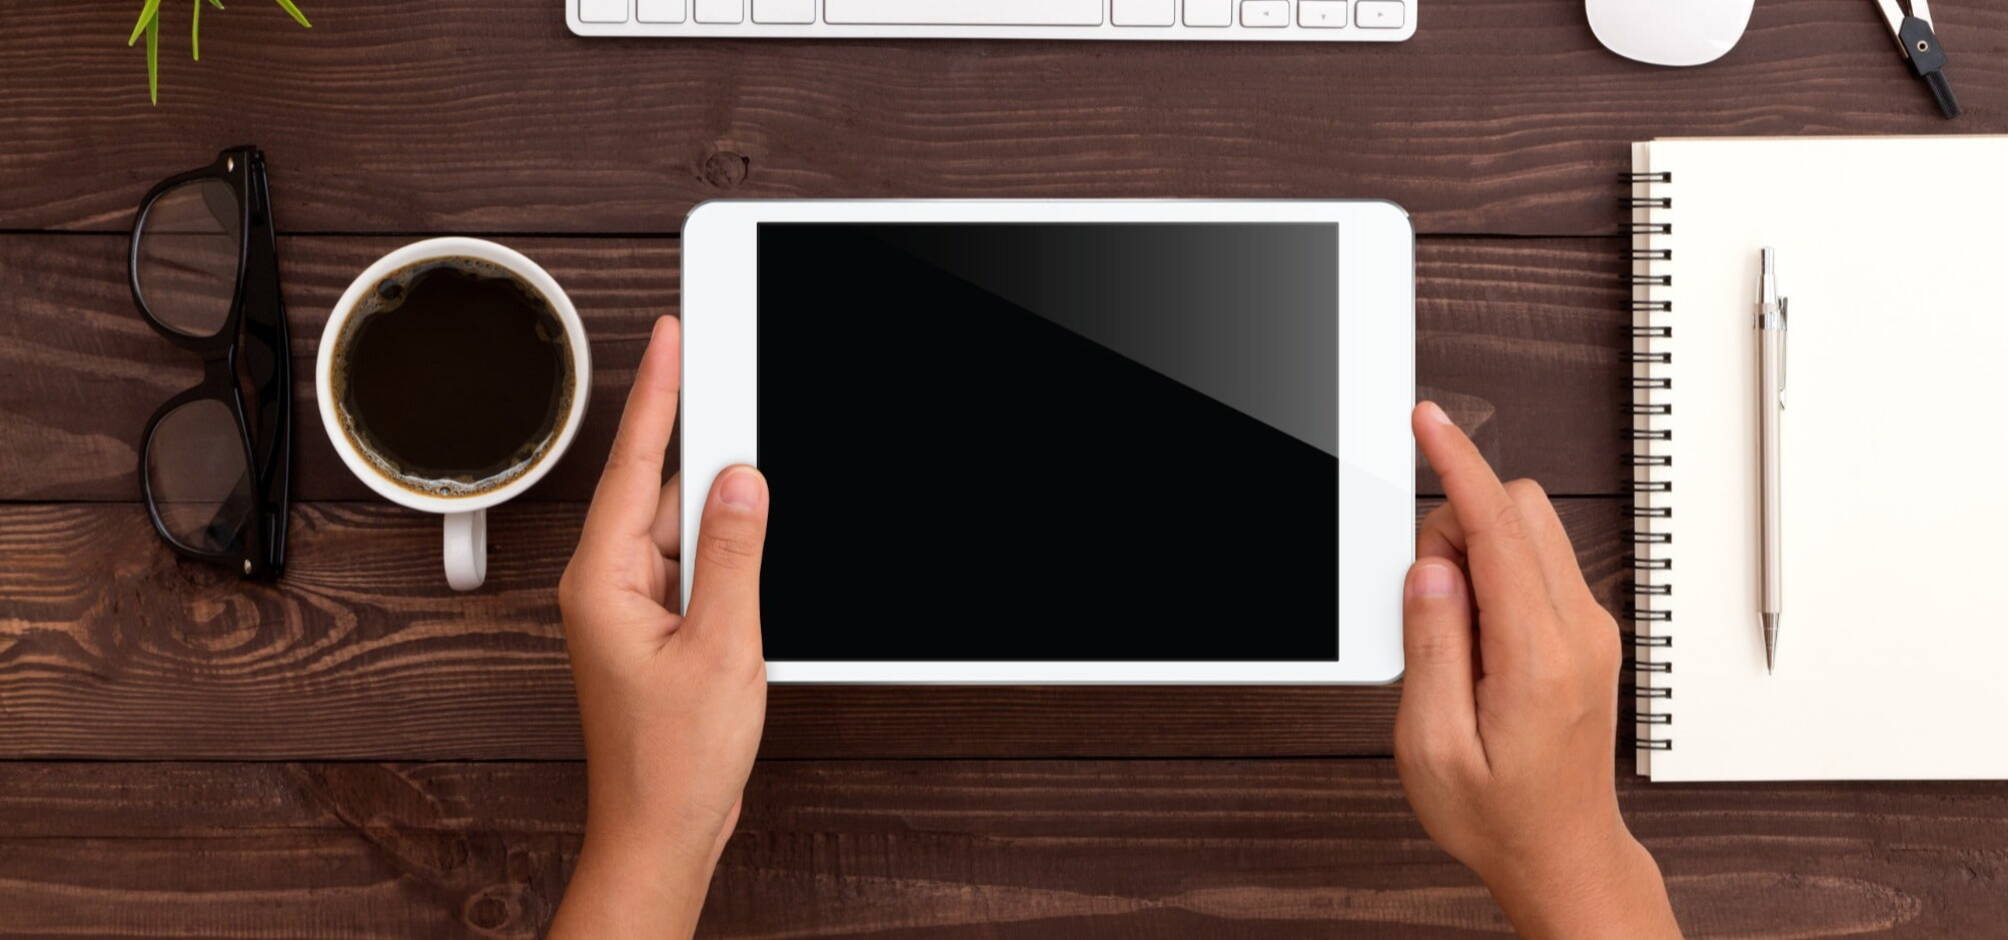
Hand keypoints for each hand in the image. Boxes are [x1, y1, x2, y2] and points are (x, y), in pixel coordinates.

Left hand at [549, 316, 769, 938]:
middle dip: (710, 453)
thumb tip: (741, 481)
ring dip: (726, 518)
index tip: (673, 334)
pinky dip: (727, 555)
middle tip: (750, 390)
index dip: (659, 392)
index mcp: (603, 582)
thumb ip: (733, 554)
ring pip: (684, 530)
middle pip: (662, 490)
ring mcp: (631, 609)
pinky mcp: (657, 630)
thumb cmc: (674, 763)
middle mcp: (608, 587)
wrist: (663, 833)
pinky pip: (692, 567)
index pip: (632, 463)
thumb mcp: (722, 646)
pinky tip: (758, 552)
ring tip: (765, 505)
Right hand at [1396, 401, 1678, 938]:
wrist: (1561, 853)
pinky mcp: (1587, 634)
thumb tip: (1431, 568)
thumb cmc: (1498, 814)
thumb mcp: (1432, 745)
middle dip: (1456, 524)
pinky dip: (1495, 576)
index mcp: (1538, 656)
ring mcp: (1591, 629)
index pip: (1498, 527)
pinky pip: (1538, 567)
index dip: (1458, 465)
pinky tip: (1472, 640)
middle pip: (1521, 510)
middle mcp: (1579, 631)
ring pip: (1532, 531)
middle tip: (1424, 599)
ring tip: (1449, 632)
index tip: (1429, 423)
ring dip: (1476, 550)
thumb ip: (1431, 645)